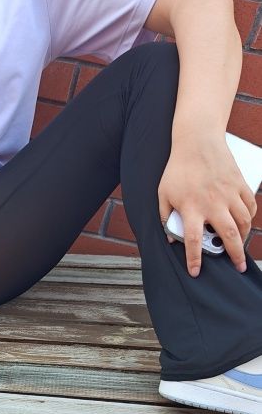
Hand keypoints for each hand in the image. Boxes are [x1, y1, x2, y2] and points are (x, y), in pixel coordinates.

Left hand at [158, 133, 257, 277]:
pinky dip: (250, 217)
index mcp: (191, 208)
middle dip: (235, 255)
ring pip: (243, 222)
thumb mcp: (163, 194)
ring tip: (241, 246)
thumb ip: (165, 217)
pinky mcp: (239, 184)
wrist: (197, 141)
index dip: (194, 259)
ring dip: (244, 237)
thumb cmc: (178, 169)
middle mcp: (212, 203)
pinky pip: (249, 206)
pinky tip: (245, 222)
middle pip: (228, 235)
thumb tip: (170, 238)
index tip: (196, 272)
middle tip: (239, 267)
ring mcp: (229, 194)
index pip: (192, 240)